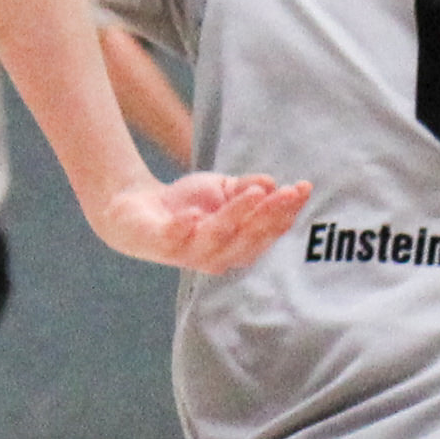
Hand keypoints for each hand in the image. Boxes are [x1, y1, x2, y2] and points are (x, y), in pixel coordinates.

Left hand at [92, 170, 310, 273]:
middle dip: (270, 215)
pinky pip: (174, 239)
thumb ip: (247, 188)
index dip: (286, 211)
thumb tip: (270, 183)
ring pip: (218, 238)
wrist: (136, 210)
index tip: (302, 188)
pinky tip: (193, 216)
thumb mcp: (223, 190)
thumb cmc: (188, 205)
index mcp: (239, 245)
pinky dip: (183, 228)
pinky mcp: (160, 244)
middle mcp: (219, 256)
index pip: (268, 231)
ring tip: (253, 194)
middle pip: (249, 238)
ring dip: (236, 217)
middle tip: (287, 191)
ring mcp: (189, 252)